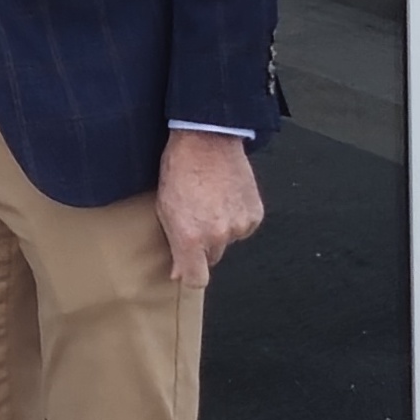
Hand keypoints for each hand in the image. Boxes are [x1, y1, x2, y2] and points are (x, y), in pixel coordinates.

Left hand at [155, 130, 262, 286]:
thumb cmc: (180, 170)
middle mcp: (218, 236)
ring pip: (229, 242)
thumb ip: (173, 245)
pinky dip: (237, 218)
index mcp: (191, 237)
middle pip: (212, 259)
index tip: (185, 269)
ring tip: (211, 203)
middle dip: (204, 247)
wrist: (208, 140)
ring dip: (222, 230)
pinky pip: (245, 227)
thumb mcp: (164, 209)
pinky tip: (226, 198)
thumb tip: (179, 273)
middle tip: (196, 220)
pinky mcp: (255, 214)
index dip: (190, 276)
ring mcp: (240, 225)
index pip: (197, 279)